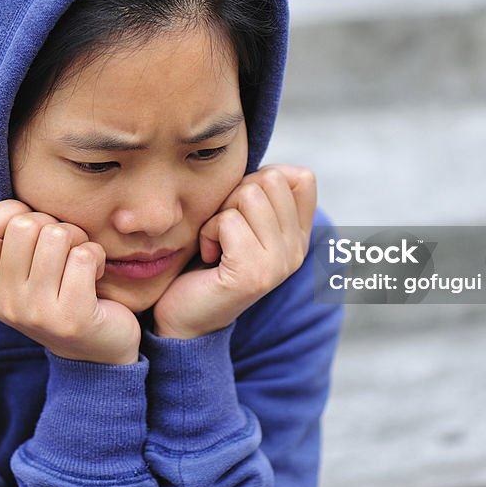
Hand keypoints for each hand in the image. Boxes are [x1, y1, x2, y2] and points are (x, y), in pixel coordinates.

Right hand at [0, 200, 140, 364]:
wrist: (96, 355)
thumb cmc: (61, 296)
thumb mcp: (25, 274)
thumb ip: (12, 242)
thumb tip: (18, 197)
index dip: (10, 213)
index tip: (33, 227)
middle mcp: (3, 303)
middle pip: (24, 225)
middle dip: (53, 225)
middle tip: (65, 249)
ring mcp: (35, 313)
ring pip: (56, 236)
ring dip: (78, 239)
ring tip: (80, 261)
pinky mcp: (70, 318)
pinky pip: (83, 255)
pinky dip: (96, 255)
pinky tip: (95, 275)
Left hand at [152, 164, 316, 338]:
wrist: (183, 317)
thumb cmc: (204, 261)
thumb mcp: (240, 220)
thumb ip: (260, 194)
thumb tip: (273, 169)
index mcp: (298, 236)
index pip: (302, 177)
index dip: (263, 179)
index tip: (242, 210)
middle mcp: (296, 251)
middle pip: (271, 179)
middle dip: (235, 195)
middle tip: (224, 228)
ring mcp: (279, 264)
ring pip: (249, 195)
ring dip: (220, 213)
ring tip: (216, 242)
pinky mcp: (253, 274)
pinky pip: (229, 221)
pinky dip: (208, 232)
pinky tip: (208, 255)